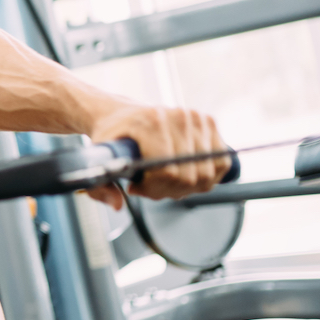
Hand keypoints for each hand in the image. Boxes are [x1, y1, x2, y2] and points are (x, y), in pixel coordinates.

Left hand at [84, 104, 229, 208]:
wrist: (121, 114)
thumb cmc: (112, 136)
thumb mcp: (99, 160)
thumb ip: (101, 187)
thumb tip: (118, 205)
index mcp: (150, 121)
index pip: (168, 171)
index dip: (154, 189)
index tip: (137, 187)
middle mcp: (178, 116)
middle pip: (188, 176)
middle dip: (168, 190)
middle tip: (149, 186)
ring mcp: (196, 118)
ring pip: (206, 174)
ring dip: (186, 187)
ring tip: (163, 180)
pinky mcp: (209, 122)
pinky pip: (221, 163)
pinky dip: (205, 177)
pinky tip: (183, 173)